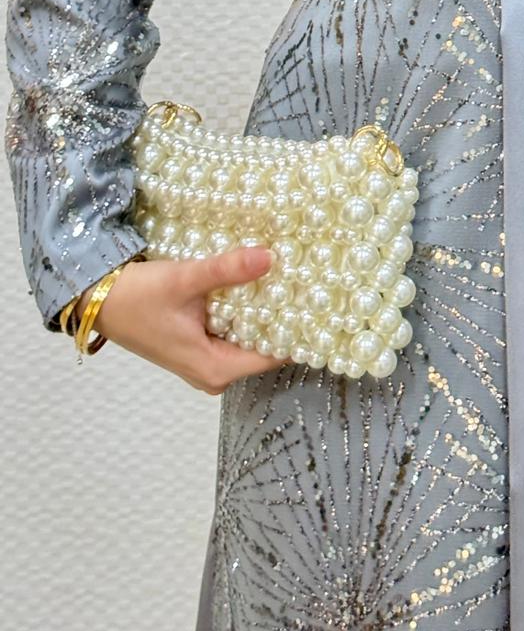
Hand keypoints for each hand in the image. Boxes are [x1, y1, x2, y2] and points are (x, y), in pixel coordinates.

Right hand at [72, 245, 289, 393]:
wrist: (96, 300)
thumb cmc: (137, 297)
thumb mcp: (185, 280)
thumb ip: (227, 270)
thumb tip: (269, 257)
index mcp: (215, 369)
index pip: (274, 356)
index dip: (298, 330)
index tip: (320, 301)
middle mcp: (213, 373)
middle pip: (263, 346)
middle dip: (283, 315)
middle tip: (310, 280)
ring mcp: (204, 360)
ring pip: (248, 336)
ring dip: (263, 310)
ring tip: (290, 276)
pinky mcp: (196, 345)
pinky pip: (233, 330)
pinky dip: (244, 309)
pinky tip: (257, 282)